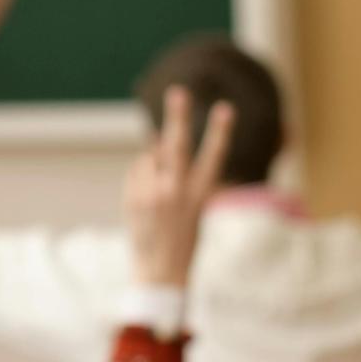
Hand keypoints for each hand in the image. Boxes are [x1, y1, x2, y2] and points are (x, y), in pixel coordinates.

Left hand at [124, 87, 235, 286]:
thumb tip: (155, 140)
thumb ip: (178, 175)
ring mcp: (153, 195)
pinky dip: (141, 176)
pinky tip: (146, 199)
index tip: (226, 108)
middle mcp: (177, 192)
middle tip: (178, 91)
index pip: (214, 157)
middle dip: (178, 117)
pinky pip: (137, 172)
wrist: (160, 270)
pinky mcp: (134, 198)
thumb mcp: (192, 207)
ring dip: (153, 163)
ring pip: (149, 158)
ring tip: (159, 192)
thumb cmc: (182, 238)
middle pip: (177, 146)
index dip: (220, 132)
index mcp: (200, 195)